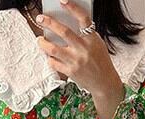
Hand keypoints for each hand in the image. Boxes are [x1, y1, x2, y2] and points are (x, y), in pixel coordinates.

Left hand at [36, 0, 124, 118]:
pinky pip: (54, 63)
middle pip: (64, 32)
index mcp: (92, 40)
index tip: (63, 1)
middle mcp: (83, 49)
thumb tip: (67, 24)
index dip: (73, 8)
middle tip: (41, 18)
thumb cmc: (100, 62)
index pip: (83, 19)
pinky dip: (50, 58)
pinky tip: (49, 55)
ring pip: (54, 49)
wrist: (104, 83)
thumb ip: (85, 35)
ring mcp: (76, 61)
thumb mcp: (97, 45)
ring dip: (44, 43)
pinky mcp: (70, 72)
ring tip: (40, 39)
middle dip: (49, 23)